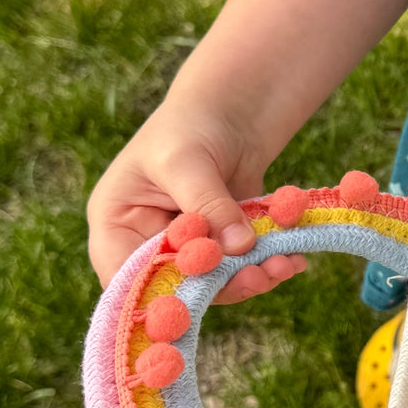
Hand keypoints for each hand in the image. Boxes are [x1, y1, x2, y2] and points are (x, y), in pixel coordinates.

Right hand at [86, 99, 307, 304]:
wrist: (228, 111)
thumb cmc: (189, 125)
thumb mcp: (187, 161)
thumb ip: (208, 205)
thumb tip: (239, 247)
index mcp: (115, 225)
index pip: (123, 278)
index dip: (155, 296)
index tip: (196, 296)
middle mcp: (146, 245)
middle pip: (174, 286)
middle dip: (218, 286)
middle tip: (257, 276)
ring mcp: (186, 250)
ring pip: (214, 283)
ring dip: (249, 278)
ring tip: (282, 264)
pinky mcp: (221, 248)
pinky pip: (240, 268)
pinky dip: (266, 265)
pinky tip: (292, 259)